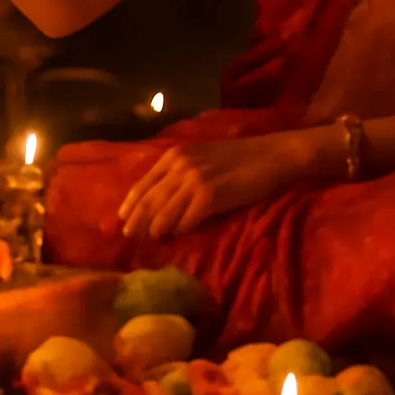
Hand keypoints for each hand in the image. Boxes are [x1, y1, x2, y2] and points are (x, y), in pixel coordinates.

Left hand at [118, 135, 294, 240]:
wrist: (271, 156)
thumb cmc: (239, 157)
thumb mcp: (202, 157)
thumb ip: (180, 173)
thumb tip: (161, 200)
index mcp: (176, 155)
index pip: (144, 183)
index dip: (132, 204)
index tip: (122, 219)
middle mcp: (180, 165)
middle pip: (150, 199)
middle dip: (137, 220)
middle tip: (129, 237)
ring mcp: (195, 180)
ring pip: (164, 212)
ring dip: (155, 229)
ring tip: (150, 239)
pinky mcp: (211, 196)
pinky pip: (186, 219)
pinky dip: (179, 229)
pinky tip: (175, 236)